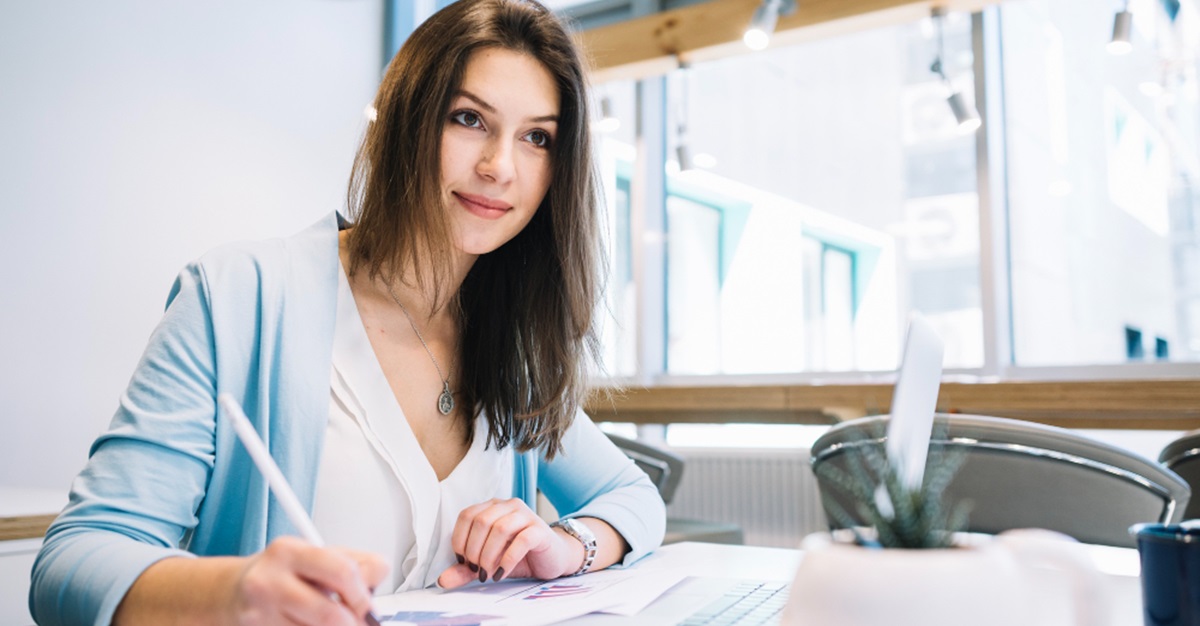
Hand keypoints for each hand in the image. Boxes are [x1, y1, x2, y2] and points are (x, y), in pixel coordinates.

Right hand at [230, 536, 387, 625]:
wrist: (234, 591)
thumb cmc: (284, 573)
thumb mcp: (317, 556)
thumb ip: (355, 566)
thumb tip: (374, 602)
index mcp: (289, 551)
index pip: (342, 572)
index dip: (363, 595)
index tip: (368, 606)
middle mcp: (269, 580)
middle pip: (330, 614)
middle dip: (352, 623)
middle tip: (357, 622)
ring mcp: (259, 612)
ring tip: (323, 618)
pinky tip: (304, 622)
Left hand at [436, 498, 579, 588]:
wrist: (552, 558)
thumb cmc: (519, 556)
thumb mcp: (488, 563)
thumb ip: (466, 569)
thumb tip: (443, 580)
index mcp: (493, 507)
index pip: (467, 515)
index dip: (460, 540)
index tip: (463, 562)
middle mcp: (508, 506)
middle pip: (481, 521)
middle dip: (474, 550)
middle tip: (477, 570)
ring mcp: (526, 515)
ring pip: (500, 529)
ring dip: (489, 555)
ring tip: (488, 573)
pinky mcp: (540, 530)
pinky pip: (521, 540)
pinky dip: (507, 559)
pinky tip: (502, 573)